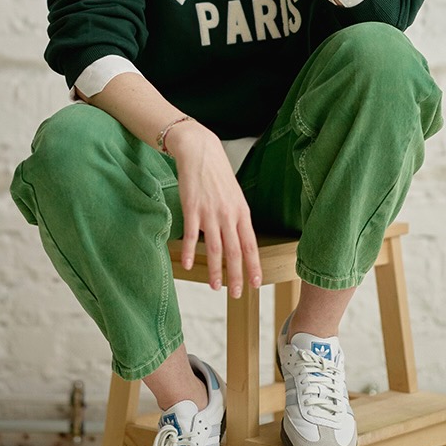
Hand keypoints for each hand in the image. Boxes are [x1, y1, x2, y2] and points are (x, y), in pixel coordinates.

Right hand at [167, 119, 261, 298]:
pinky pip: (192, 235)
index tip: (257, 283)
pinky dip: (191, 252)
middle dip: (237, 276)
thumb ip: (236, 217)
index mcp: (241, 212)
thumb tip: (238, 238)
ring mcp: (210, 213)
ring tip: (215, 287)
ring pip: (216, 248)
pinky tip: (188, 265)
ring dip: (216, 270)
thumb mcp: (234, 195)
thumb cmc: (217, 174)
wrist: (200, 151)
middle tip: (237, 294)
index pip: (251, 244)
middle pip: (235, 252)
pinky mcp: (192, 209)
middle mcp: (228, 215)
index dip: (254, 265)